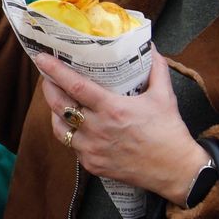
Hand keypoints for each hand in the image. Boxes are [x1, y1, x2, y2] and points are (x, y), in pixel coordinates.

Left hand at [34, 51, 207, 203]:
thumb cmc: (169, 133)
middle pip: (58, 106)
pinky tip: (75, 126)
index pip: (75, 86)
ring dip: (55, 113)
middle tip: (47, 77)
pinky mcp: (92, 165)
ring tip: (58, 102)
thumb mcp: (164, 96)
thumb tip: (150, 47)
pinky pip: (72, 147)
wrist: (176, 171)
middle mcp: (97, 130)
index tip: (41, 59)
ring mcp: (92, 150)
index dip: (55, 71)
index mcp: (112, 109)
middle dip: (48, 88)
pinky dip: (71, 134)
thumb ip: (156, 68)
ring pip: (59, 129)